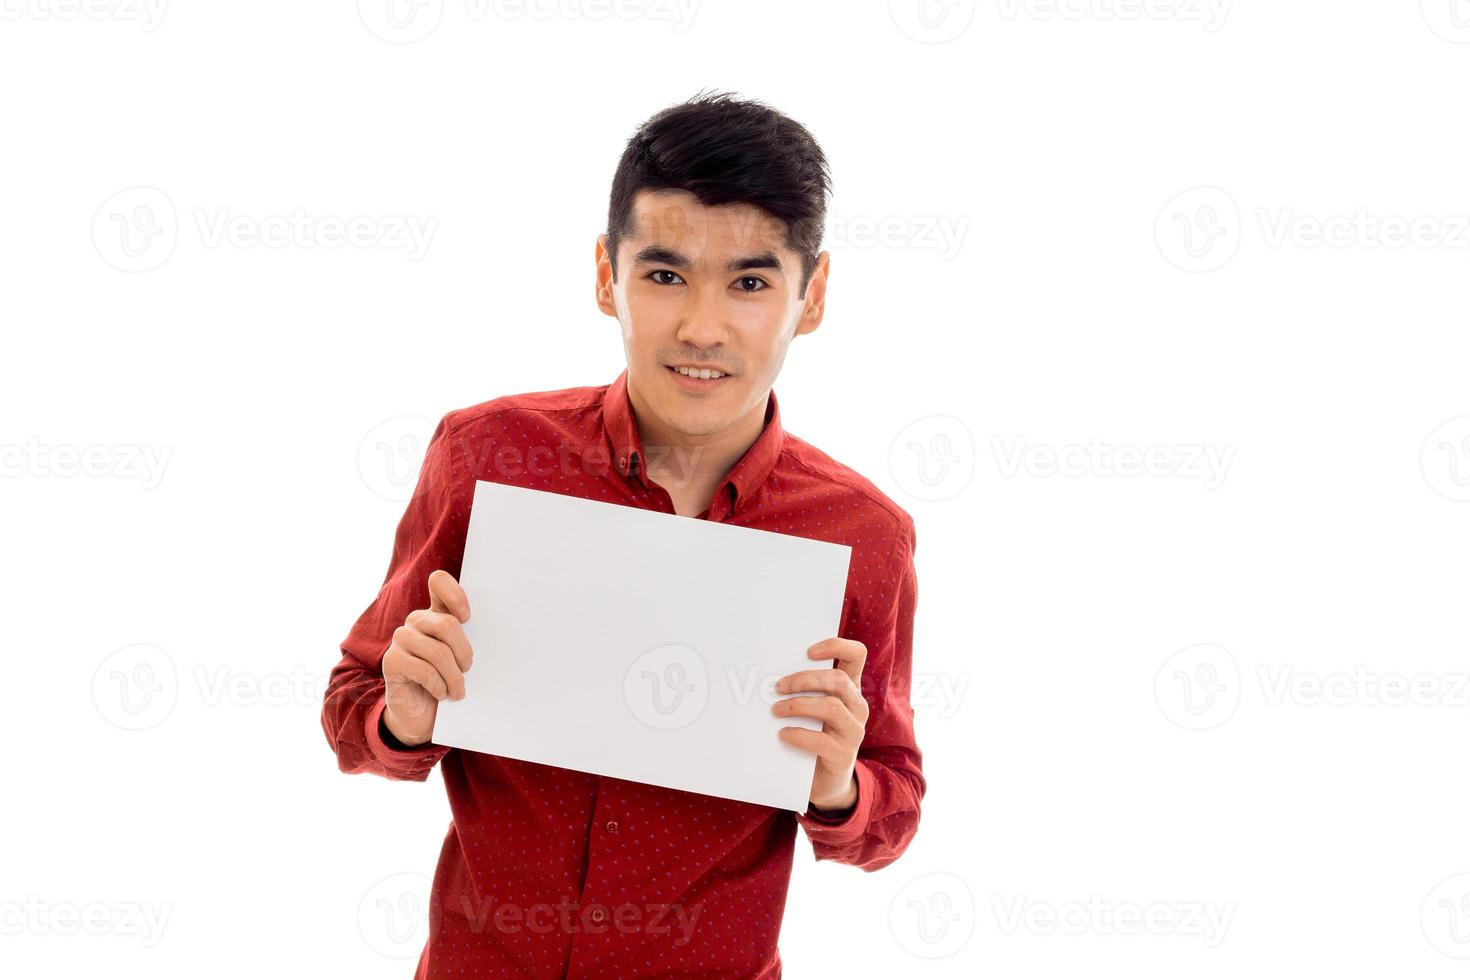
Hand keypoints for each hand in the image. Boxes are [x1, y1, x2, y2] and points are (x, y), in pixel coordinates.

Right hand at [381, 570, 472, 746]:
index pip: (439, 581)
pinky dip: (440, 687)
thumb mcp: (461, 658)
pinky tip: (441, 694)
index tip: (468, 618)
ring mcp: (401, 639)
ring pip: (438, 652)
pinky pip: (425, 671)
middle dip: (464, 652)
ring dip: (454, 677)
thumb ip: (469, 640)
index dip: (455, 594)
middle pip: (447, 624)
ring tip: (458, 691)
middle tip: (467, 669)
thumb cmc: (447, 681)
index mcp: (435, 613)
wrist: (421, 713)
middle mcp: (416, 621)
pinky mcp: (391, 661)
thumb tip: (500, 630)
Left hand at [772, 637, 868, 811]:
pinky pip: (821, 740)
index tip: (808, 651)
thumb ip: (804, 692)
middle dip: (804, 679)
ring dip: (798, 705)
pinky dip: (798, 735)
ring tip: (776, 710)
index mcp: (851, 690)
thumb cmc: (816, 736)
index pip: (856, 655)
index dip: (836, 646)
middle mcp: (858, 707)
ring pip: (831, 706)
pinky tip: (783, 734)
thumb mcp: (814, 710)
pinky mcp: (844, 755)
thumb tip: (770, 677)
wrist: (827, 782)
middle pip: (838, 680)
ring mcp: (854, 732)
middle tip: (778, 686)